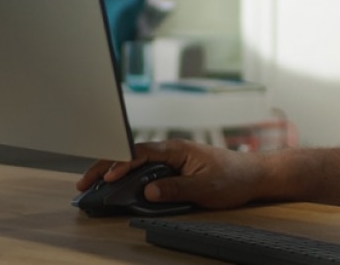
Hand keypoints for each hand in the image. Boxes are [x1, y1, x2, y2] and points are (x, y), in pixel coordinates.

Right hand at [75, 139, 262, 208]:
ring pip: (137, 164)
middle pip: (132, 156)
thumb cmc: (235, 177)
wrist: (255, 175)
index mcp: (178, 149)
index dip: (121, 163)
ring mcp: (173, 160)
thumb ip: (176, 189)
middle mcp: (173, 151)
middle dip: (106, 166)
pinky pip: (147, 171)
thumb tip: (149, 191)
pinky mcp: (176, 169)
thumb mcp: (205, 187)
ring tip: (93, 185)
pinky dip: (129, 178)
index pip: (141, 152)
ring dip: (115, 172)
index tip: (106, 177)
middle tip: (85, 182)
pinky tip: (118, 188)